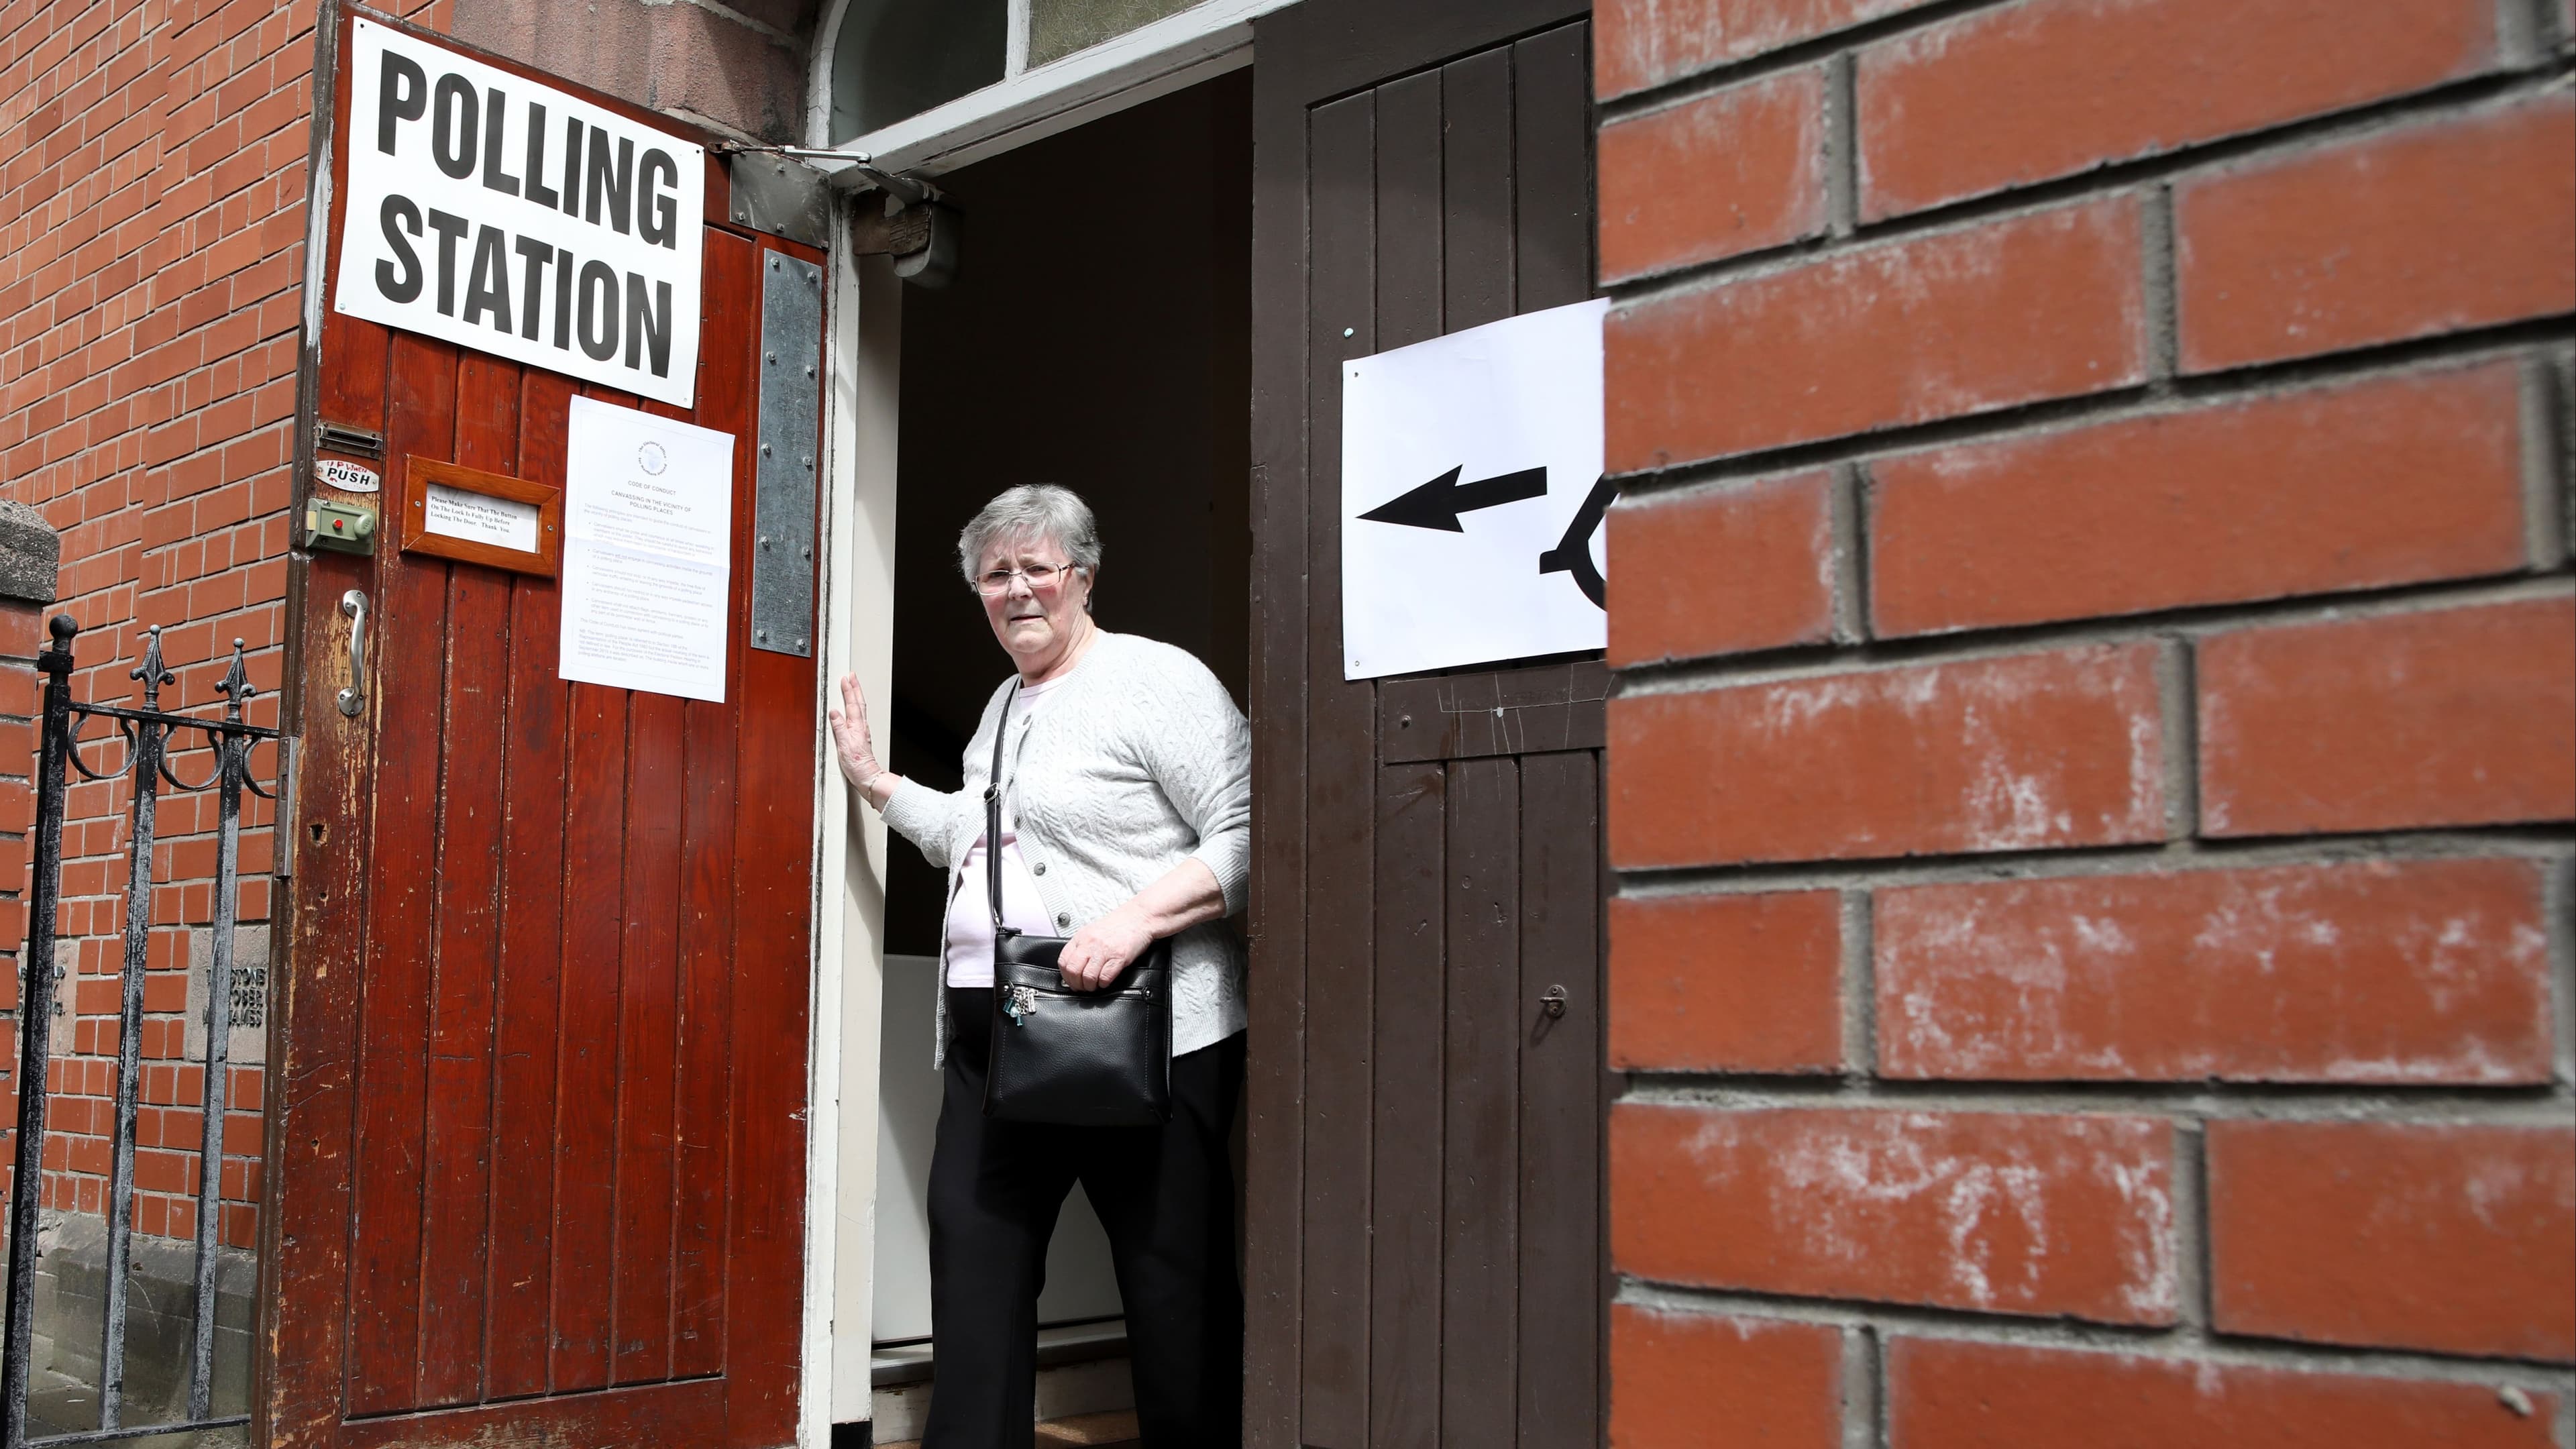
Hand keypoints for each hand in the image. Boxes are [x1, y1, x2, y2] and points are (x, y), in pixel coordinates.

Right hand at [826, 674, 883, 792]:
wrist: (867, 776)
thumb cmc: (857, 764)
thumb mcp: (844, 745)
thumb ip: (839, 728)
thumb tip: (834, 712)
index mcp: (857, 727)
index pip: (852, 704)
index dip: (848, 690)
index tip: (845, 679)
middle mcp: (861, 727)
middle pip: (859, 702)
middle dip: (855, 688)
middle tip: (852, 676)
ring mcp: (862, 731)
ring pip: (860, 708)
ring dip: (856, 695)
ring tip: (853, 686)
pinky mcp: (861, 736)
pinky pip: (859, 716)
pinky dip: (856, 707)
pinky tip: (854, 708)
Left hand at [1057, 906, 1153, 991]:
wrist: (1139, 917)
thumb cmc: (1118, 925)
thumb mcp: (1093, 932)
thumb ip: (1082, 947)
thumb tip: (1073, 966)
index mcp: (1082, 937)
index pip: (1063, 961)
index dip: (1066, 976)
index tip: (1071, 981)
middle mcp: (1090, 943)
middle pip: (1073, 971)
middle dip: (1076, 984)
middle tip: (1082, 987)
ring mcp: (1104, 950)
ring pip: (1088, 977)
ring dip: (1090, 986)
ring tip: (1094, 986)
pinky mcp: (1119, 957)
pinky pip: (1105, 977)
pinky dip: (1104, 984)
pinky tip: (1105, 981)